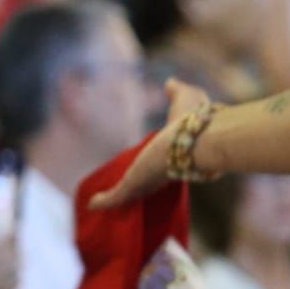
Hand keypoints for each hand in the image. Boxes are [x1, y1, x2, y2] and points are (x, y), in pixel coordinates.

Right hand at [90, 79, 209, 210]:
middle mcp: (163, 171)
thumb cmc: (195, 119)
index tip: (145, 167)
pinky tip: (93, 205)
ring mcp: (148, 181)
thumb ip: (179, 91)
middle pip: (146, 184)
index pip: (163, 164)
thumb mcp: (187, 99)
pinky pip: (117, 197)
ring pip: (131, 194)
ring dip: (116, 199)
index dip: (154, 166)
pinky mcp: (134, 186)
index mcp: (175, 153)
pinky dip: (105, 201)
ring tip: (100, 203)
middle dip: (137, 186)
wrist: (196, 143)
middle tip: (119, 191)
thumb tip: (170, 83)